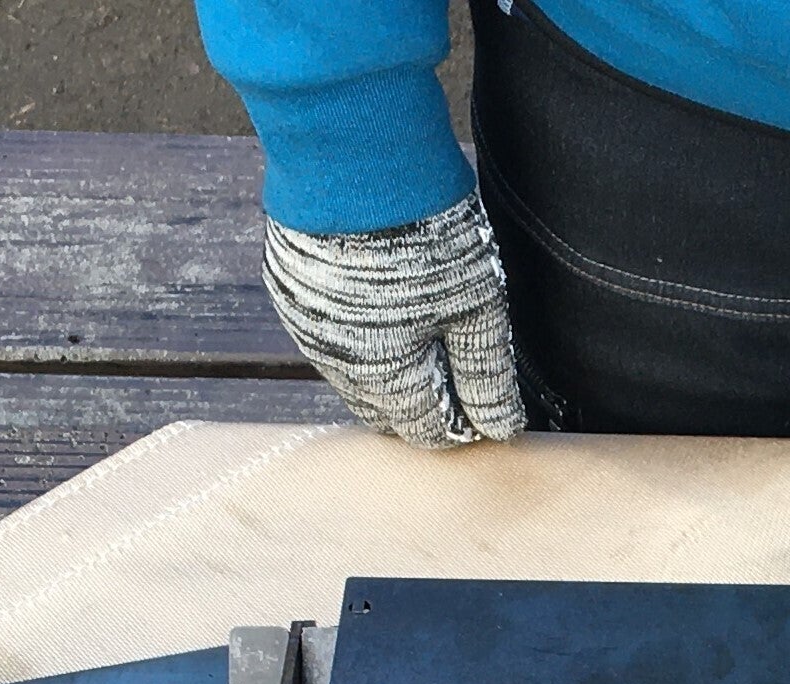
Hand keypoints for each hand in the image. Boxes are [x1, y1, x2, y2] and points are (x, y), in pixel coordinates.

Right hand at [263, 193, 526, 448]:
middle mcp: (333, 358)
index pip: (425, 429)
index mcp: (381, 373)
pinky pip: (328, 331)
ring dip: (390, 368)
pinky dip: (360, 332)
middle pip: (385, 409)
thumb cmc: (425, 229)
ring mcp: (303, 321)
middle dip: (425, 401)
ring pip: (353, 373)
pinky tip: (387, 301)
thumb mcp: (476, 304)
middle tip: (459, 368)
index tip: (486, 400)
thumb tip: (500, 428)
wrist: (355, 149)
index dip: (462, 422)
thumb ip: (485, 373)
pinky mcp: (289, 284)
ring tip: (426, 331)